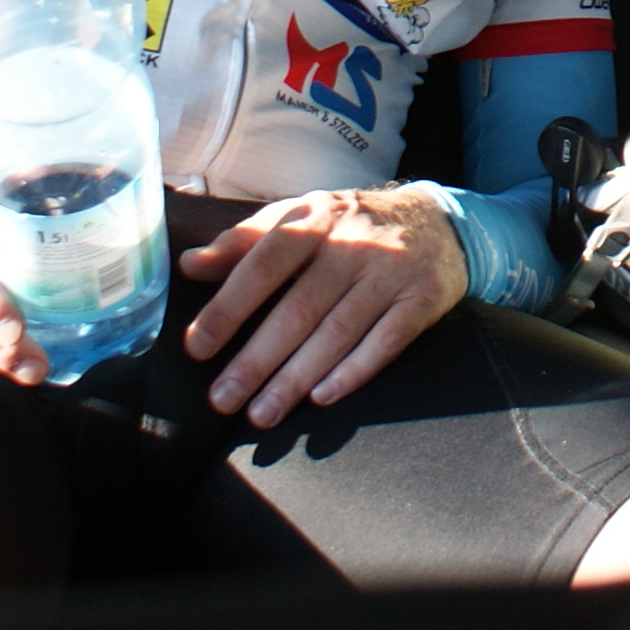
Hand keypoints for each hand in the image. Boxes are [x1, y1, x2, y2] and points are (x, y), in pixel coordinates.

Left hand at [179, 184, 467, 425]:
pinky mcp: (423, 297)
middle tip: (223, 398)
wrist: (439, 220)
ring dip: (296, 378)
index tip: (197, 345)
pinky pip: (386, 341)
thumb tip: (190, 264)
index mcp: (316, 218)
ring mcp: (391, 271)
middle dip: (257, 359)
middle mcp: (354, 242)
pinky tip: (322, 397)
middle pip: (299, 308)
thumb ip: (245, 241)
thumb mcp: (302, 217)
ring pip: (338, 331)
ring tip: (262, 412)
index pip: (264, 263)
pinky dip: (353, 370)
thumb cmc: (352, 226)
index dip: (229, 306)